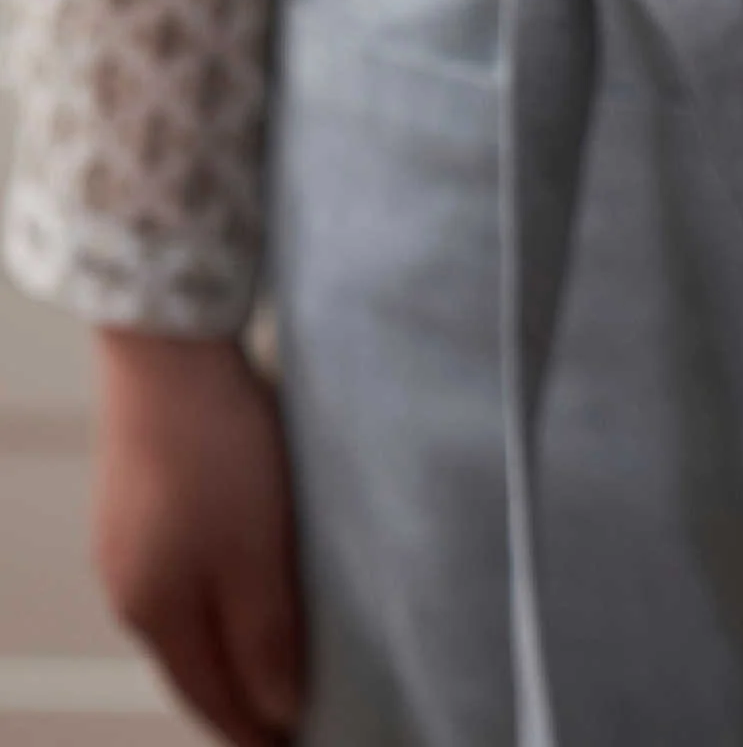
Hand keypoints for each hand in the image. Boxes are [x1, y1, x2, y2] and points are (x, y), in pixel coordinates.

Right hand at [93, 330, 304, 746]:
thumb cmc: (214, 446)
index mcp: (155, 611)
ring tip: (280, 660)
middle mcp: (130, 586)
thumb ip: (266, 633)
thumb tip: (277, 712)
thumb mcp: (257, 549)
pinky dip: (221, 597)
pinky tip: (249, 585)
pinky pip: (188, 572)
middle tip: (293, 717)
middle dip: (241, 696)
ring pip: (189, 618)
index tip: (297, 744)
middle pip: (193, 664)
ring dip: (232, 645)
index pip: (208, 698)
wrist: (168, 351)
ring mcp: (130, 541)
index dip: (254, 729)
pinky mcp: (145, 497)